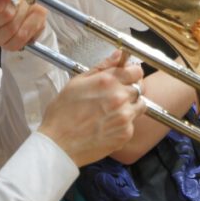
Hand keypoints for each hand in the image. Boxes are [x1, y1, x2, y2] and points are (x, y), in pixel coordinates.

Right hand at [38, 50, 146, 166]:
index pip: (137, 71)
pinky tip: (108, 124)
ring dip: (131, 105)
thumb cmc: (62, 113)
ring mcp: (125, 117)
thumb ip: (102, 67)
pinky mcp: (126, 133)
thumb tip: (119, 55)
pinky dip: (124, 123)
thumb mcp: (77, 82)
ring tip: (112, 111)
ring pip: (140, 105)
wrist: (59, 144)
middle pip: (139, 87)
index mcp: (108, 81)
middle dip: (130, 88)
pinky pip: (133, 123)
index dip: (132, 72)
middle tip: (115, 95)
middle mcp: (120, 98)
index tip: (127, 76)